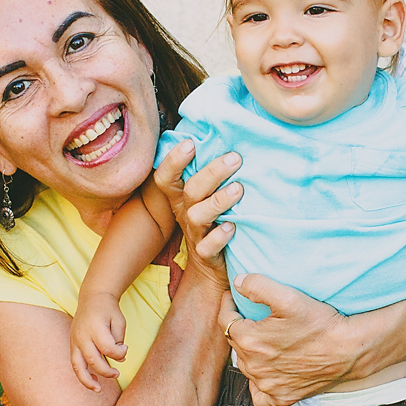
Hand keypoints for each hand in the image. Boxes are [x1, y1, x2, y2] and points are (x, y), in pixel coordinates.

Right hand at [68, 298, 127, 391]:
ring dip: (88, 380)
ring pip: (78, 366)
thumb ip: (119, 340)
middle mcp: (82, 336)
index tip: (125, 350)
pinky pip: (75, 363)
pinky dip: (82, 374)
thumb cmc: (108, 310)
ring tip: (98, 389)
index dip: (120, 354)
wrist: (92, 298)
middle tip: (117, 374)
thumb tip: (119, 359)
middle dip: (106, 371)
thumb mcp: (119, 321)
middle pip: (93, 360)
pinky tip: (93, 380)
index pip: (108, 349)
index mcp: (95, 328)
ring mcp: (75, 341)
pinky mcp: (72, 344)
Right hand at [154, 141, 240, 282]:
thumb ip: (209, 174)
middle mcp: (186, 213)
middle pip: (191, 190)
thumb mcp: (206, 197)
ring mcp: (196, 233)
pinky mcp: (206, 253)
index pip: (166, 177)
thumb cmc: (212, 221)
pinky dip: (219, 236)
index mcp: (181, 197)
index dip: (174, 160)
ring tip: (238, 188)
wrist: (210, 267)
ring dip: (218, 200)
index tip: (191, 143)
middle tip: (235, 158)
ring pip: (198, 215)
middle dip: (211, 173)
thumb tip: (227, 138)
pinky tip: (232, 226)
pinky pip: (208, 246)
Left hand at [225, 274, 352, 405]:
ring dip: (250, 353)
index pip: (225, 320)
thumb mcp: (289, 297)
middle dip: (240, 328)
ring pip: (246, 366)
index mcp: (249, 340)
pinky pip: (259, 394)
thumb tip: (238, 282)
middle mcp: (253, 366)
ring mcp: (267, 385)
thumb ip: (258, 286)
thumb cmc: (320, 323)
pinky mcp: (281, 397)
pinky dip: (259, 383)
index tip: (234, 297)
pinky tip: (269, 371)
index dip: (228, 305)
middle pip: (236, 343)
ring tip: (265, 339)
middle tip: (253, 316)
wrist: (348, 350)